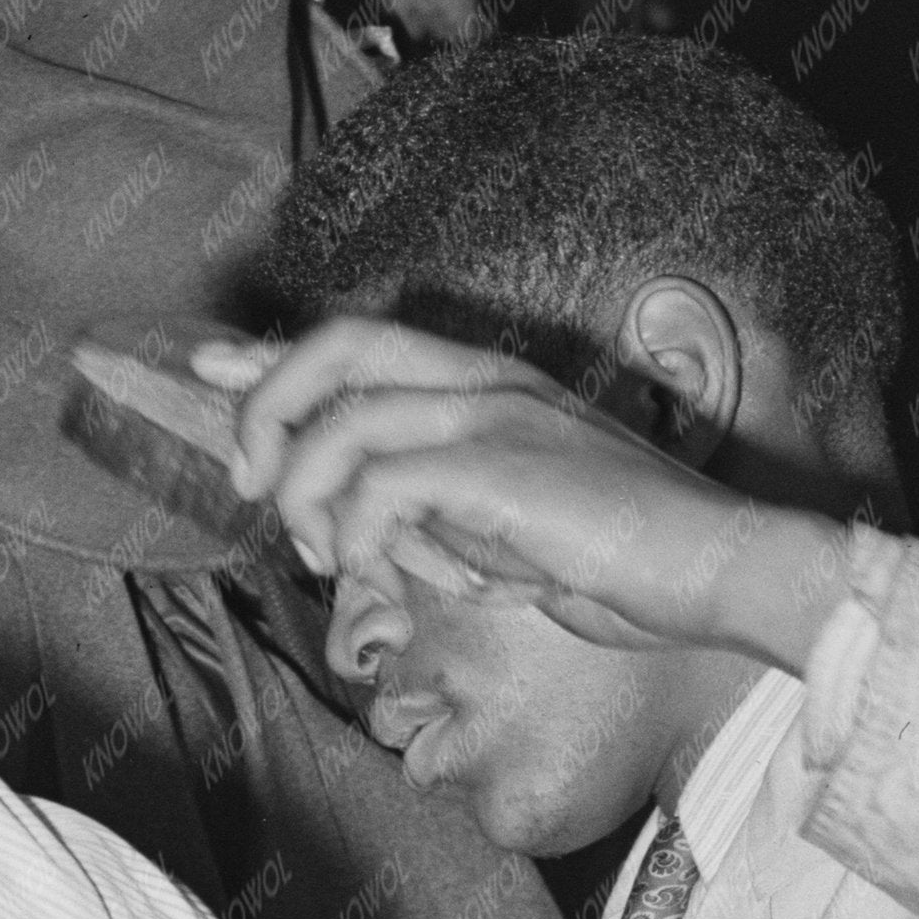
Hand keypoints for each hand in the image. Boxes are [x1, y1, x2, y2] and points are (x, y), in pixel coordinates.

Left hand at [191, 319, 844, 666]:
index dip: (272, 353)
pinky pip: (379, 487)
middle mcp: (482, 383)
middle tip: (250, 482)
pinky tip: (374, 574)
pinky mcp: (497, 469)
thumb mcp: (503, 534)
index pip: (359, 343)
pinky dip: (354, 536)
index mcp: (484, 387)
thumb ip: (434, 519)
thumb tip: (361, 540)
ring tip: (322, 558)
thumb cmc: (616, 564)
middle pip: (337, 346)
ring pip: (343, 423)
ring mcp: (492, 418)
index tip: (207, 366)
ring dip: (305, 496)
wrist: (710, 568)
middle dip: (264, 404)